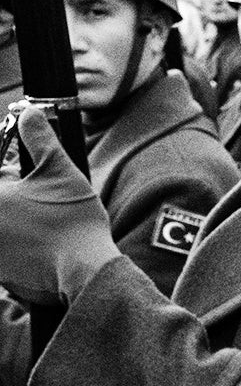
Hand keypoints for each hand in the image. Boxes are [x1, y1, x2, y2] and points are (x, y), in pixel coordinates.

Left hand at [0, 106, 117, 301]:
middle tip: (34, 189)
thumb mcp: (60, 171)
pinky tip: (39, 240)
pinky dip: (16, 242)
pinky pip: (6, 248)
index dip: (10, 165)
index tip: (21, 167)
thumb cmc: (72, 223)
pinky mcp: (0, 271)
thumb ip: (40, 139)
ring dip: (15, 215)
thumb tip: (31, 113)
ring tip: (40, 215)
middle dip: (13, 188)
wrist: (86, 271)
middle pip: (2, 198)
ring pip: (4, 224)